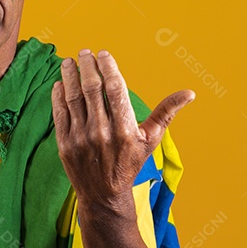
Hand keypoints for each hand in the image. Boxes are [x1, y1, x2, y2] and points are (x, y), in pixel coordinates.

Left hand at [51, 49, 193, 210]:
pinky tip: (59, 83)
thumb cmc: (130, 162)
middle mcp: (101, 133)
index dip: (109, 68)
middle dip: (87, 67)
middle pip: (91, 89)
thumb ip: (166, 112)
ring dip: (69, 77)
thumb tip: (189, 93)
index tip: (104, 54)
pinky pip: (59, 114)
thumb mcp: (151, 139)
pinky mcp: (64, 145)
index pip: (115, 89)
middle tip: (85, 53)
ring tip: (68, 62)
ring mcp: (80, 139)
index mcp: (124, 129)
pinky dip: (57, 96)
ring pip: (73, 99)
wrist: (104, 194)